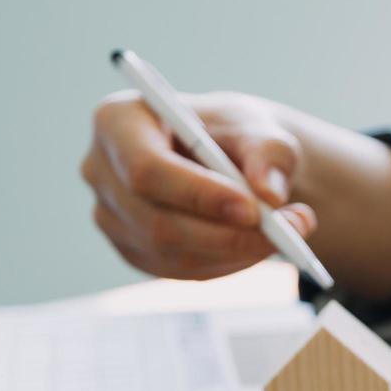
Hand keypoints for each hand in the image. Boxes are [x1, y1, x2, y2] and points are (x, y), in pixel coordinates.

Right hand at [82, 90, 314, 279]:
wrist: (227, 156)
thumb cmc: (235, 134)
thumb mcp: (260, 128)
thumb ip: (269, 153)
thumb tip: (269, 193)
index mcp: (118, 121)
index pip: (146, 168)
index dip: (198, 194)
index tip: (253, 209)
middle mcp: (100, 170)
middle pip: (155, 220)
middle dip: (226, 234)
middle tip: (290, 230)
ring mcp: (110, 215)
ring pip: (170, 251)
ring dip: (236, 251)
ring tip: (290, 232)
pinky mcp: (132, 248)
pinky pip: (178, 270)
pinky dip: (227, 263)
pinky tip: (259, 245)